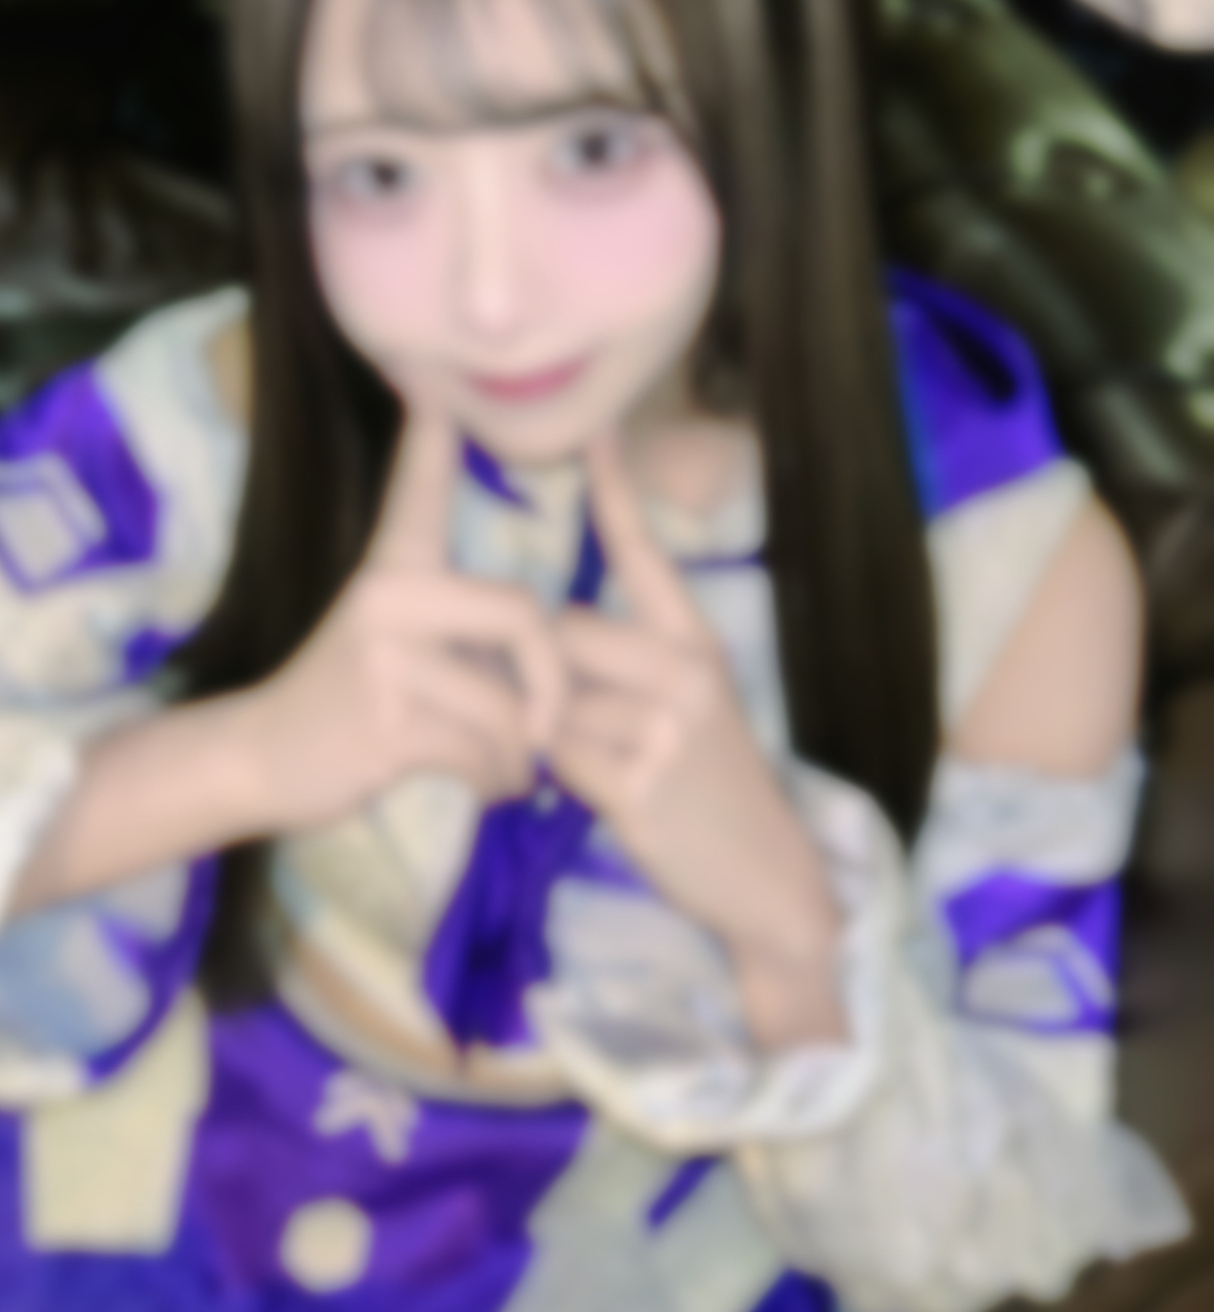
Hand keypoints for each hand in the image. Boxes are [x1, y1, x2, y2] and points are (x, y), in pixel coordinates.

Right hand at [235, 409, 563, 831]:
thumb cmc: (352, 701)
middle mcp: (388, 598)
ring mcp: (384, 659)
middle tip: (547, 730)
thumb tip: (539, 633)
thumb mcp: (392, 636)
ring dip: (523, 754)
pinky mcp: (385, 721)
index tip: (428, 371)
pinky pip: (484, 751)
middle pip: (522, 616)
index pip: (418, 488)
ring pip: (508, 703)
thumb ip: (456, 619)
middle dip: (553, 684)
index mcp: (394, 569)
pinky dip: (501, 781)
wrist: (266, 759)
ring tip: (508, 770)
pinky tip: (489, 788)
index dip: (430, 434)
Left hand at [548, 434, 844, 1046]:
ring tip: (593, 766)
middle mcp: (686, 671)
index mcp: (697, 644)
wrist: (769, 881)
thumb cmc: (712, 793)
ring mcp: (666, 726)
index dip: (618, 492)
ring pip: (553, 700)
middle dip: (542, 677)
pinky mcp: (641, 782)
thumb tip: (552, 639)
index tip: (595, 430)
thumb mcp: (690, 711)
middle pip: (562, 636)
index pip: (649, 554)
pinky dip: (554, 778)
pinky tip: (592, 796)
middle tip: (571, 723)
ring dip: (547, 734)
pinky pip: (557, 759)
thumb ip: (630, 667)